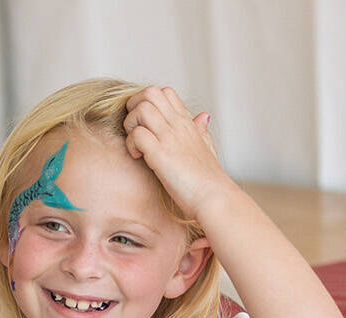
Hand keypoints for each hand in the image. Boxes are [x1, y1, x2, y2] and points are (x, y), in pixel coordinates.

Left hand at [123, 86, 232, 220]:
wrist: (214, 198)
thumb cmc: (208, 179)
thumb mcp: (206, 147)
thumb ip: (200, 130)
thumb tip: (203, 116)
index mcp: (187, 123)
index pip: (165, 92)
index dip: (148, 103)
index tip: (146, 125)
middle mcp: (178, 125)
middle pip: (151, 92)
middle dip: (134, 108)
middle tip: (135, 131)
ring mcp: (170, 138)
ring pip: (142, 109)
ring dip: (131, 125)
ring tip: (137, 145)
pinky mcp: (161, 155)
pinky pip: (138, 135)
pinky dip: (131, 144)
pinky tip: (139, 157)